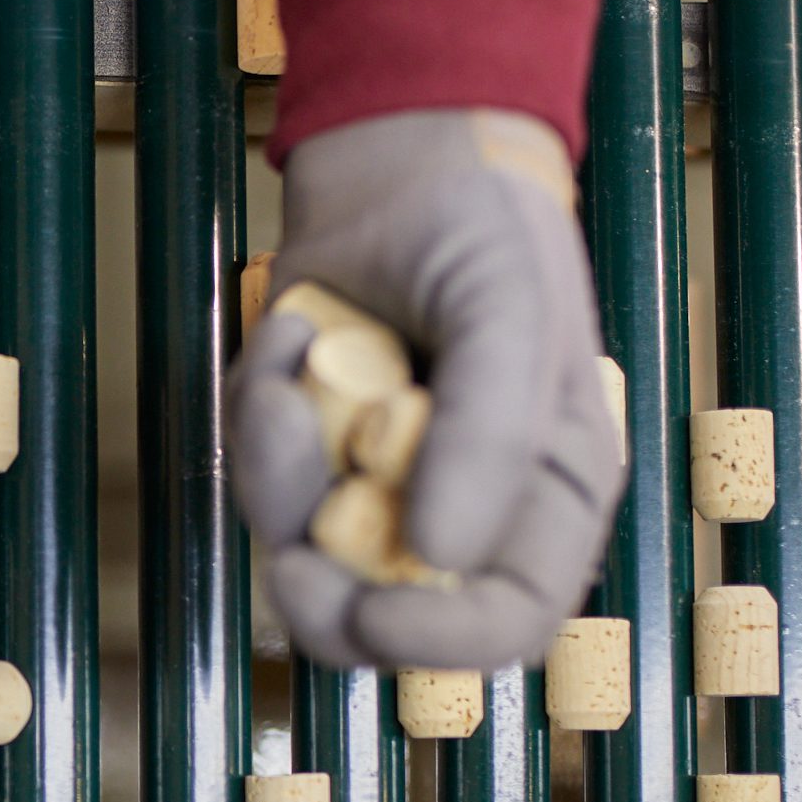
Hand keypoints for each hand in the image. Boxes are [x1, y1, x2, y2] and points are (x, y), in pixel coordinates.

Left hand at [228, 109, 623, 670]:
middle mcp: (460, 511)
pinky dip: (256, 409)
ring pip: (299, 555)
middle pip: (382, 625)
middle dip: (323, 596)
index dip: (442, 643)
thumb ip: (489, 434)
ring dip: (277, 467)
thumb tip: (439, 550)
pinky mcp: (304, 457)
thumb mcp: (509, 318)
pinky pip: (256, 479)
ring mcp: (372, 490)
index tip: (374, 610)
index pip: (507, 623)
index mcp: (545, 496)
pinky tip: (293, 335)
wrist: (400, 157)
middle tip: (291, 553)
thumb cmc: (484, 232)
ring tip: (301, 352)